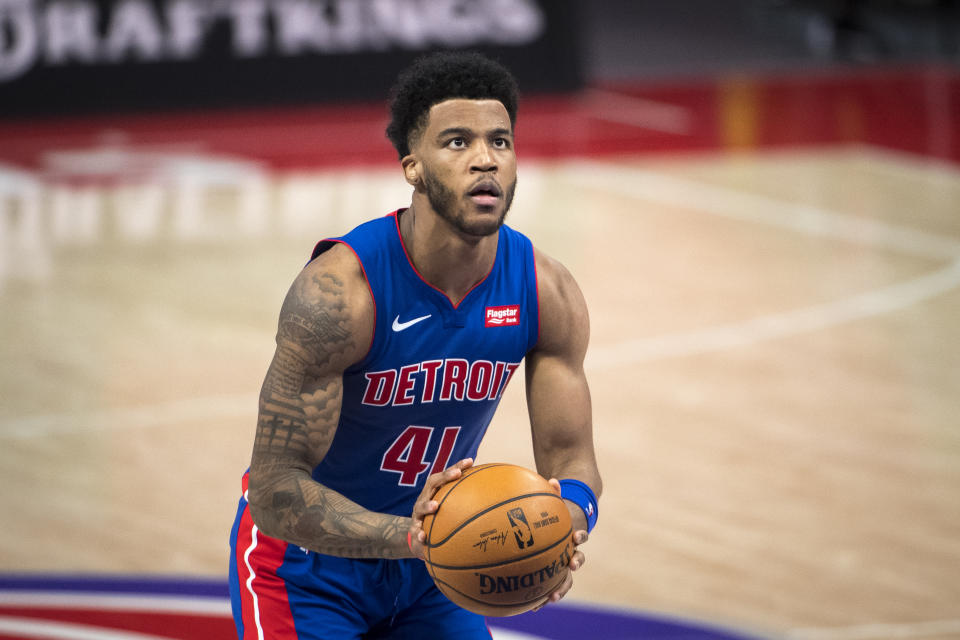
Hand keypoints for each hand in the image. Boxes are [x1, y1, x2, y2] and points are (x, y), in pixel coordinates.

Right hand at [408, 458, 472, 558]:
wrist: (420, 537)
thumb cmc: (441, 519)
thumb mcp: (451, 509)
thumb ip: (467, 503)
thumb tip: (496, 499)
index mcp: (435, 491)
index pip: (446, 475)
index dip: (457, 466)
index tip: (470, 462)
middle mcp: (425, 498)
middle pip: (432, 483)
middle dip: (444, 477)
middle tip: (456, 474)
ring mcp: (418, 513)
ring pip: (420, 506)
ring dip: (427, 505)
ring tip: (435, 506)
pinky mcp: (414, 528)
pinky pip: (415, 531)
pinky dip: (418, 534)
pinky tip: (423, 537)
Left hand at [534, 478, 588, 609]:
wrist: (566, 523)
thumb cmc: (557, 511)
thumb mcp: (557, 501)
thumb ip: (555, 492)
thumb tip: (552, 480)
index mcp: (573, 534)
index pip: (581, 535)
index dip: (580, 537)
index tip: (576, 537)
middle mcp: (572, 550)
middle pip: (578, 560)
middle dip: (574, 565)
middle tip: (570, 568)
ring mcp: (564, 563)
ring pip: (566, 578)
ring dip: (561, 588)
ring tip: (551, 598)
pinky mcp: (554, 573)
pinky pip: (549, 585)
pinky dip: (541, 594)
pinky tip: (530, 605)